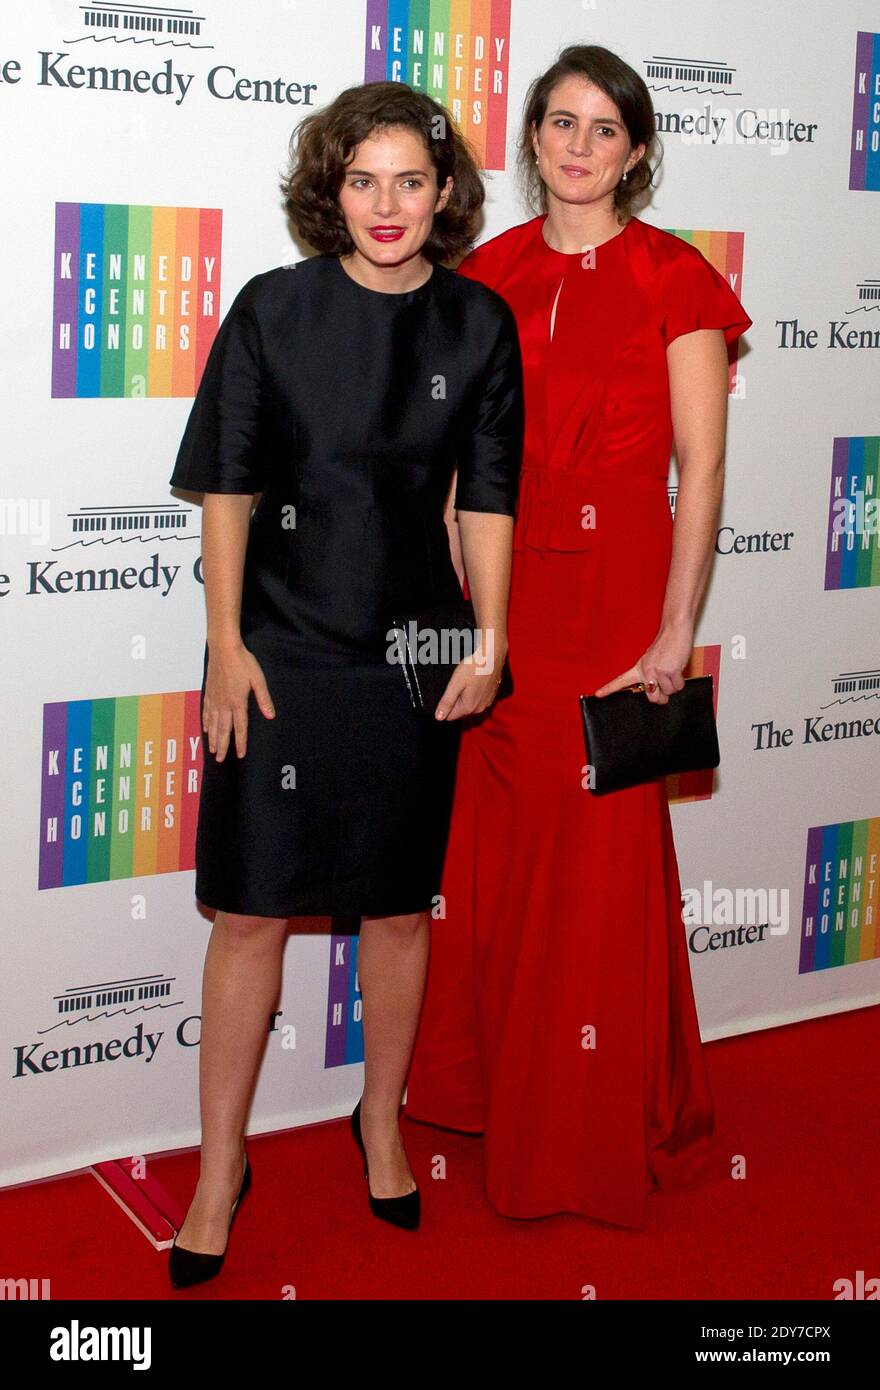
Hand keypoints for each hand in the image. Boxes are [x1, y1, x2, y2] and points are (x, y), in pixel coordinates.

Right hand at [203, 638, 274, 759]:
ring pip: (212, 723)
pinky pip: (206, 712)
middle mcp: (224, 704)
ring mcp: (214, 699)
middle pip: (223, 730)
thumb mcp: (258, 680)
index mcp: (237, 702)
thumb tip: (270, 716)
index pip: (240, 727)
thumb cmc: (242, 662)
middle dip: (222, 746)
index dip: (240, 742)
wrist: (223, 648)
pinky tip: (205, 729)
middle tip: (220, 760)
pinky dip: (206, 723)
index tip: (240, 755)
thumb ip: (264, 699)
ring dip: (213, 738)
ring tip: (212, 750)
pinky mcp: (209, 692)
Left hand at [435, 636, 508, 720]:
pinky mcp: (492, 696)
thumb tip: (438, 717)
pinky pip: (478, 700)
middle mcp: (479, 709)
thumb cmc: (473, 668)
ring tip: (466, 682)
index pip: (450, 716)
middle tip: (456, 684)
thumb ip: (447, 702)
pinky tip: (474, 682)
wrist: (492, 657)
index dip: (445, 705)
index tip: (448, 691)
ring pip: (469, 706)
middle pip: (460, 711)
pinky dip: (474, 694)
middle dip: (455, 701)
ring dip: (464, 697)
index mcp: (469, 708)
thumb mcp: (455, 684)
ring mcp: (487, 703)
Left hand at [593, 619, 692, 705]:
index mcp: (639, 668)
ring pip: (668, 692)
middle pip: (653, 698)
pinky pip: (678, 686)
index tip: (598, 694)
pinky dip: (681, 681)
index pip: (621, 680)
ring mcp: (658, 671)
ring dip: (673, 685)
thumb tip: (658, 693)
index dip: (609, 689)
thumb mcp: (652, 660)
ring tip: (672, 670)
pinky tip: (678, 669)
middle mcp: (646, 671)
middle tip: (665, 686)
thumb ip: (650, 675)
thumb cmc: (667, 644)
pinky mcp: (670, 671)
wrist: (675, 629)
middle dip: (662, 697)